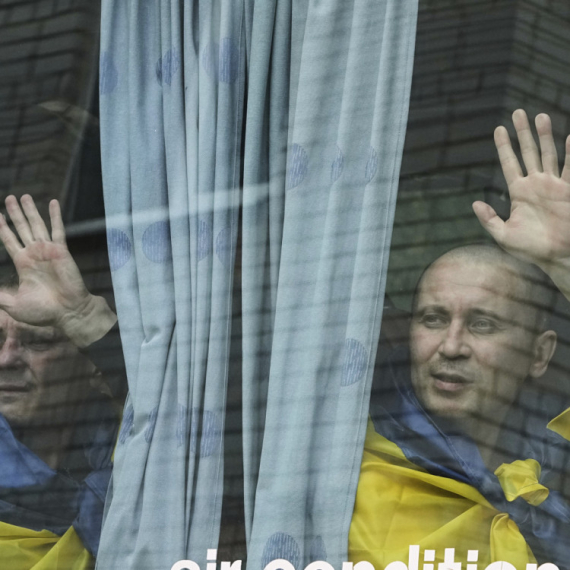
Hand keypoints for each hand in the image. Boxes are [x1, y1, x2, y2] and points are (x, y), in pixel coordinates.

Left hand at [0, 195, 115, 346]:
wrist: (68, 312)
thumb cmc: (43, 312)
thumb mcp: (12, 304)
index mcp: (23, 263)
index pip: (9, 240)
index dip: (3, 228)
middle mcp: (34, 254)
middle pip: (22, 228)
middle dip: (15, 213)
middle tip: (9, 198)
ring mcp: (48, 250)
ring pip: (36, 225)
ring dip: (30, 210)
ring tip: (24, 196)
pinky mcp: (61, 250)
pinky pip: (57, 230)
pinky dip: (55, 216)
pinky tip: (53, 202)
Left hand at [473, 109, 569, 272]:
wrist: (557, 256)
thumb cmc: (530, 249)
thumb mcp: (503, 235)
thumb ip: (488, 219)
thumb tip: (474, 203)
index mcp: (519, 192)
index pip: (509, 163)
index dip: (504, 147)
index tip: (499, 129)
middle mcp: (536, 184)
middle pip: (528, 152)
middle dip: (523, 133)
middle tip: (518, 112)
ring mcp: (554, 185)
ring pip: (548, 154)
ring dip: (544, 136)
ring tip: (539, 116)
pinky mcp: (569, 191)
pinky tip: (569, 137)